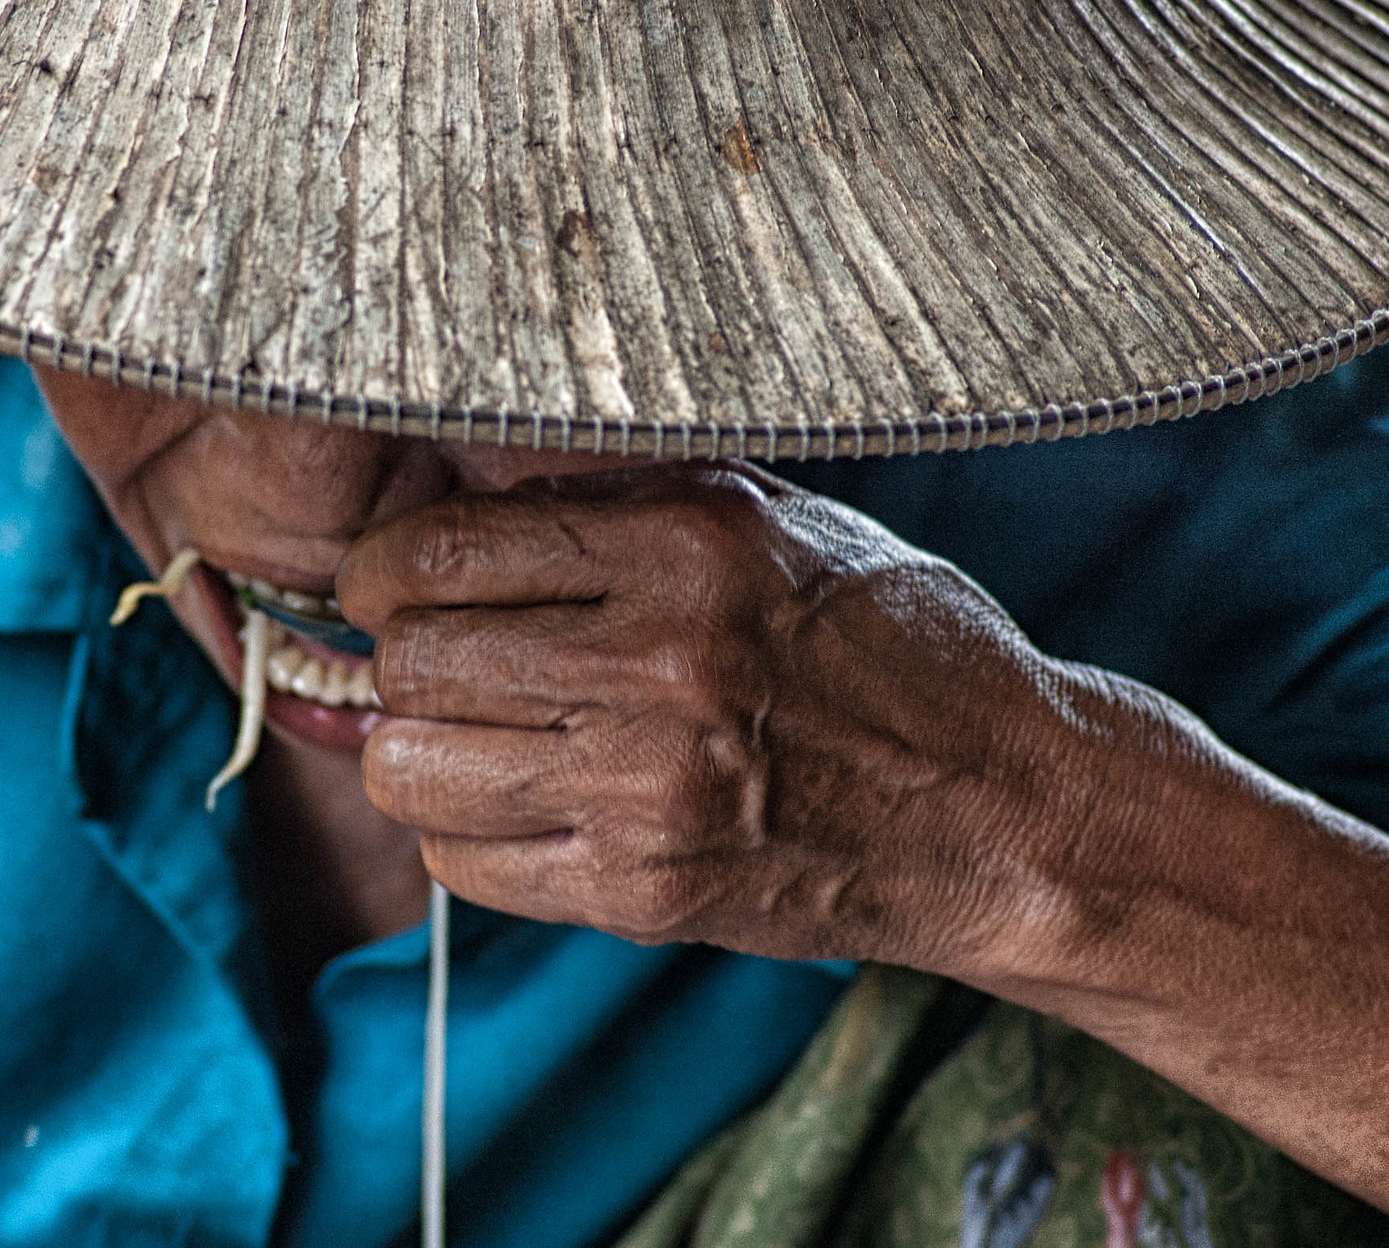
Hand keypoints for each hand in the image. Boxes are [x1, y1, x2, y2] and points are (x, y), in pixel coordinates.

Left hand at [338, 464, 1181, 981]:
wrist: (1008, 809)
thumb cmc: (895, 646)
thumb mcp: (774, 522)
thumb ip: (620, 499)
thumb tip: (459, 495)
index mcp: (684, 545)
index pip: (435, 555)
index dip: (381, 573)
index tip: (391, 584)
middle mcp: (655, 661)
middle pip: (410, 664)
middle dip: (402, 662)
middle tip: (440, 663)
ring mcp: (644, 788)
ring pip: (411, 772)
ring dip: (422, 753)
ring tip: (479, 735)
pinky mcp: (644, 893)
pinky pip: (462, 869)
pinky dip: (468, 837)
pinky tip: (528, 804)